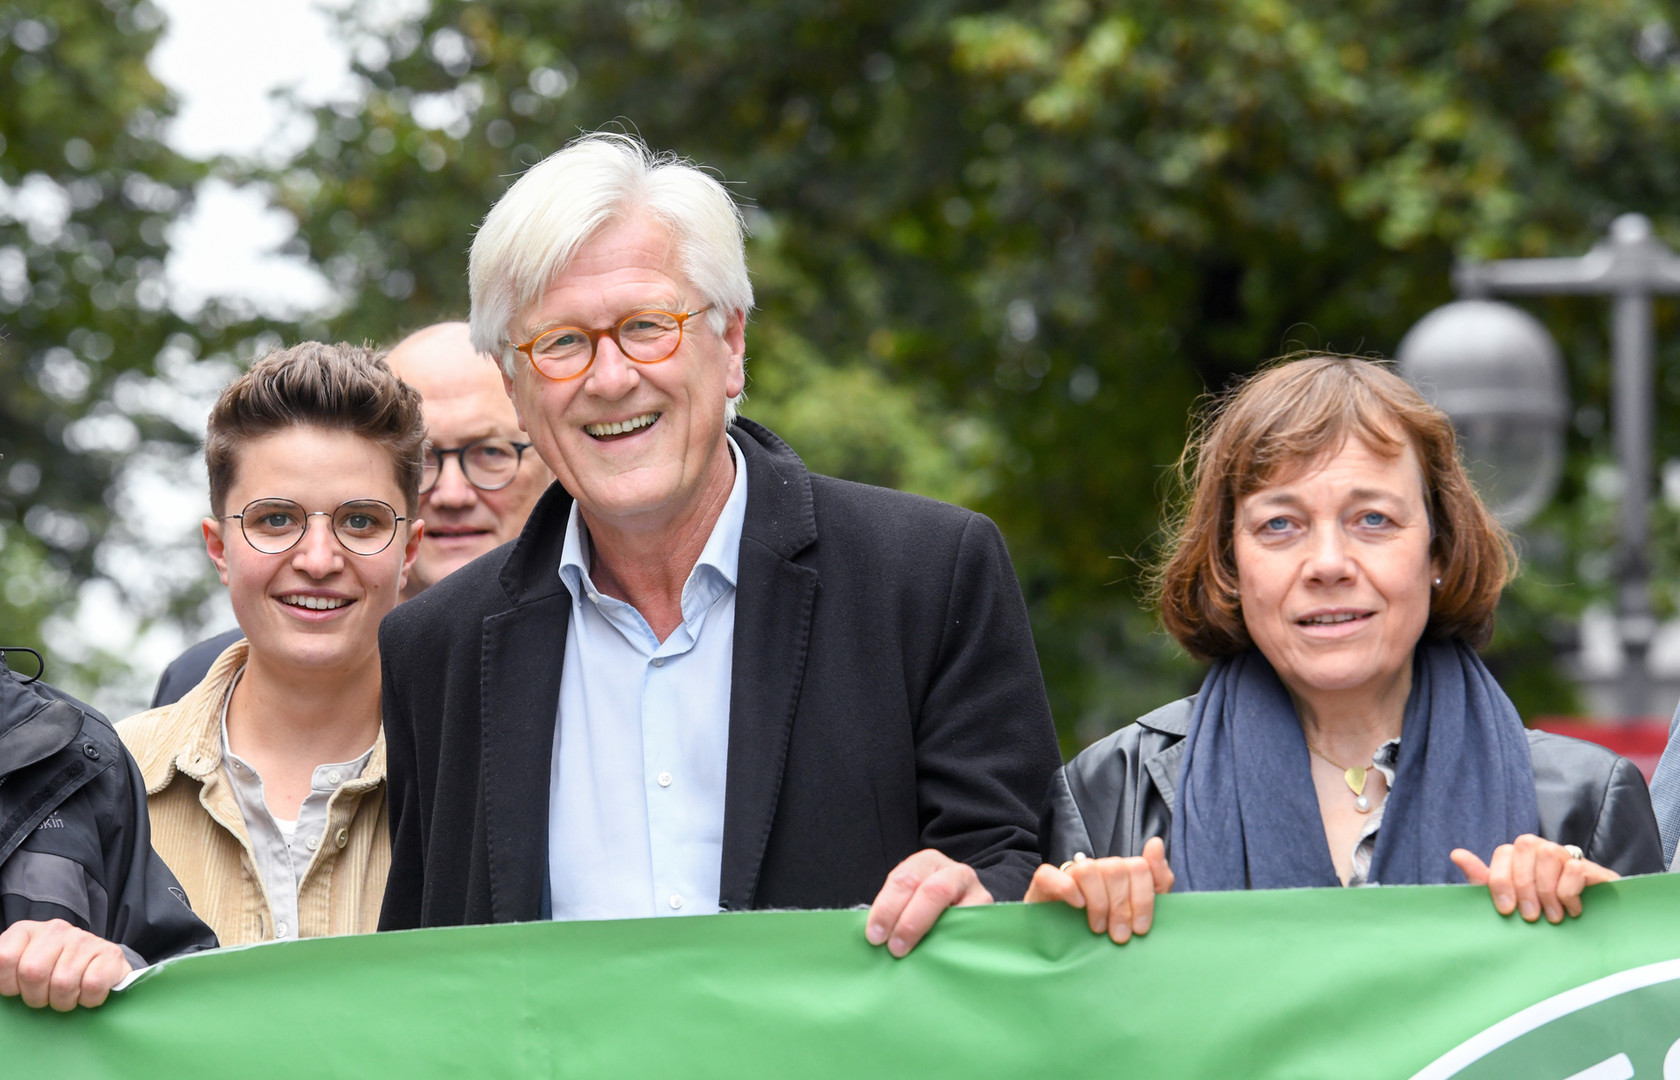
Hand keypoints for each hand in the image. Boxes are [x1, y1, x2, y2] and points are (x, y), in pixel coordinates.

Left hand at [0, 919, 131, 1010]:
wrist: (98, 967)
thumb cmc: (50, 973)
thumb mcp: (17, 967)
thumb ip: (1, 969)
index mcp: (26, 930)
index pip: (4, 958)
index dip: (8, 984)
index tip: (17, 990)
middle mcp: (55, 929)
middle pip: (33, 972)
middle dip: (36, 996)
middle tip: (44, 997)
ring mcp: (85, 939)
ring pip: (63, 983)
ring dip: (63, 1001)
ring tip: (66, 996)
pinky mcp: (110, 953)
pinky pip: (92, 985)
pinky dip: (88, 999)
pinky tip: (86, 993)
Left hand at [865, 849, 993, 957]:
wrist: (965, 904)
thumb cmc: (926, 905)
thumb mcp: (910, 897)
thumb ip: (895, 910)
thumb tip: (875, 939)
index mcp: (926, 862)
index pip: (903, 881)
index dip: (887, 908)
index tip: (875, 937)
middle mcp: (953, 871)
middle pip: (931, 891)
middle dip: (909, 922)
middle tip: (895, 949)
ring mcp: (975, 890)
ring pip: (956, 910)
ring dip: (933, 934)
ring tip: (916, 956)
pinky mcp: (989, 912)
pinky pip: (970, 927)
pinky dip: (953, 943)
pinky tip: (939, 957)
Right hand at [1024, 836, 1173, 943]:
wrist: (1064, 953)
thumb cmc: (1106, 934)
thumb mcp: (1138, 914)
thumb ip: (1156, 880)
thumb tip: (1156, 843)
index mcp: (1119, 874)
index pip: (1138, 867)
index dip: (1143, 898)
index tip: (1140, 928)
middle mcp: (1095, 869)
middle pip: (1116, 868)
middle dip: (1121, 907)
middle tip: (1118, 936)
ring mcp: (1068, 875)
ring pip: (1088, 870)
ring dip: (1098, 903)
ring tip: (1098, 928)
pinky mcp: (1042, 885)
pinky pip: (1050, 874)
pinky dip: (1067, 889)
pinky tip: (1077, 907)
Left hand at [1451, 835, 1619, 923]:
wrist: (1590, 931)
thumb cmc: (1541, 916)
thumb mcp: (1509, 903)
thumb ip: (1484, 880)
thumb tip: (1456, 854)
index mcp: (1520, 858)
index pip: (1503, 851)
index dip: (1500, 879)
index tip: (1507, 910)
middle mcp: (1543, 851)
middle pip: (1524, 846)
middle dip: (1523, 884)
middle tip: (1531, 917)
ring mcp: (1568, 858)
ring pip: (1548, 854)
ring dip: (1546, 890)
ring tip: (1553, 917)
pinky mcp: (1593, 869)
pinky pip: (1575, 868)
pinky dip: (1568, 893)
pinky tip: (1572, 912)